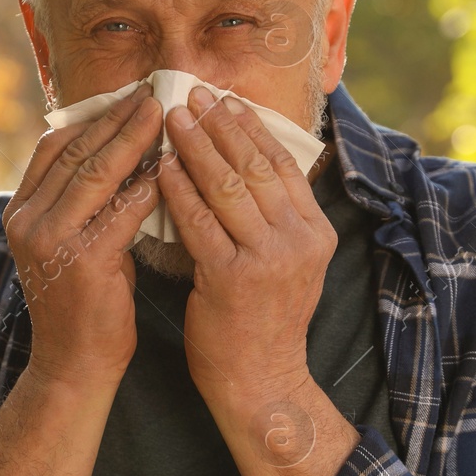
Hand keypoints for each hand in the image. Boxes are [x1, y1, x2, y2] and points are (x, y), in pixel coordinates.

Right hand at [3, 83, 164, 389]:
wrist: (75, 366)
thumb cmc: (84, 303)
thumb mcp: (74, 242)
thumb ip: (86, 201)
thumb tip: (124, 151)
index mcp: (21, 211)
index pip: (54, 146)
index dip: (92, 117)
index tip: (128, 95)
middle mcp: (26, 221)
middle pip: (75, 152)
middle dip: (117, 118)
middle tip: (153, 92)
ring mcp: (49, 241)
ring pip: (95, 173)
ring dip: (134, 140)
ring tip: (165, 115)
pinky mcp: (82, 262)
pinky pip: (120, 210)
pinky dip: (147, 185)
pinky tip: (172, 168)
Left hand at [158, 85, 335, 411]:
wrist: (260, 382)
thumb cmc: (264, 320)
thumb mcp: (290, 264)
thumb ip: (277, 218)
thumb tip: (249, 162)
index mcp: (316, 232)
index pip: (282, 164)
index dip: (251, 128)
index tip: (225, 99)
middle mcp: (299, 241)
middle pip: (254, 166)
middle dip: (220, 125)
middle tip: (191, 93)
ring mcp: (268, 260)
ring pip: (227, 186)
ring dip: (195, 146)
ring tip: (171, 118)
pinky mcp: (231, 278)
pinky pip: (198, 222)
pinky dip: (177, 189)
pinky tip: (159, 167)